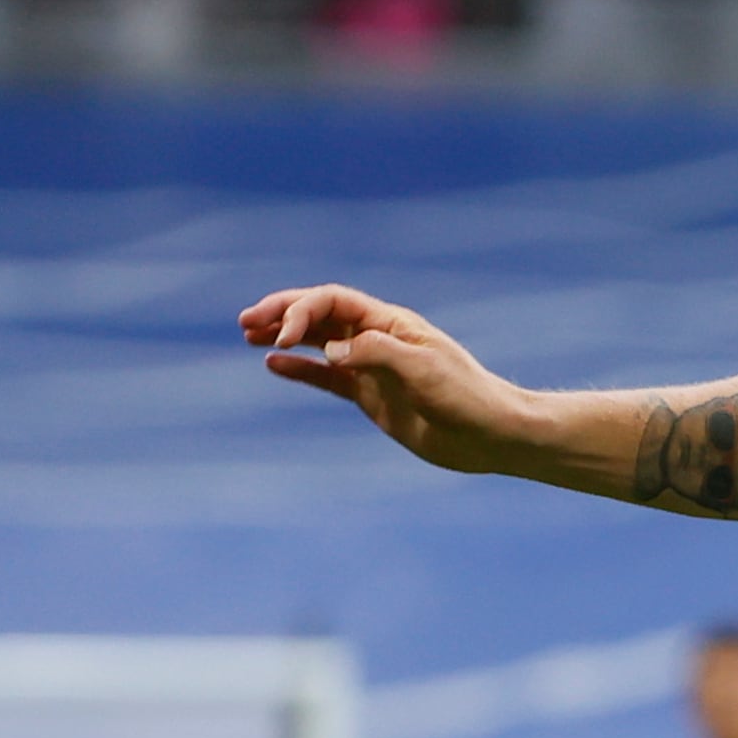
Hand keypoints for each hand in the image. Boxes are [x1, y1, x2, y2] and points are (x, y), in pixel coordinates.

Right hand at [242, 283, 534, 473]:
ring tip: (249, 335)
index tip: (282, 335)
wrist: (490, 435)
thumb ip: (376, 353)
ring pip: (318, 343)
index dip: (302, 310)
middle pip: (320, 315)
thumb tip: (332, 350)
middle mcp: (377, 339)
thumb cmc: (465, 397)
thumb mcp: (423, 369)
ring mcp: (371, 367)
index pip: (334, 301)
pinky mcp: (371, 396)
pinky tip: (274, 365)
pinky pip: (327, 376)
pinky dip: (300, 369)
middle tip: (246, 320)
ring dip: (285, 336)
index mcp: (391, 323)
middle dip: (283, 313)